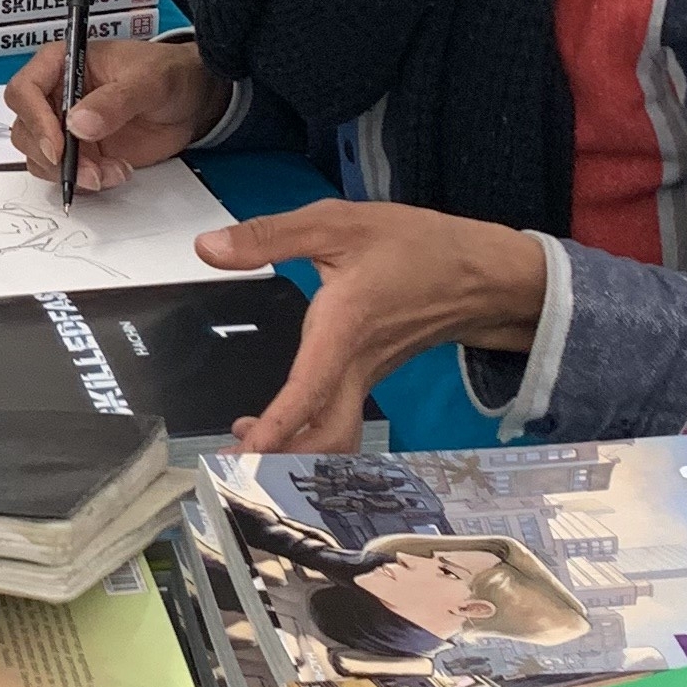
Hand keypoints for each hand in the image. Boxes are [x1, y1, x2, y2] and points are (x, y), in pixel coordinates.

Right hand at [4, 31, 224, 195]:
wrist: (193, 100)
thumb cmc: (169, 74)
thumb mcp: (148, 80)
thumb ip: (116, 100)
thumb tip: (79, 124)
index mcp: (62, 63)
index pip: (24, 90)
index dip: (34, 120)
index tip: (58, 146)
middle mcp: (56, 96)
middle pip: (25, 130)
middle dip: (53, 157)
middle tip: (89, 170)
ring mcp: (66, 127)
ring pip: (41, 158)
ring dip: (71, 173)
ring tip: (112, 172)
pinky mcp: (81, 152)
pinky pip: (65, 174)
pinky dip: (86, 181)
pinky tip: (117, 172)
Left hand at [205, 200, 550, 453]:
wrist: (479, 273)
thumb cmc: (414, 246)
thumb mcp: (338, 223)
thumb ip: (270, 236)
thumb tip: (207, 248)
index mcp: (344, 329)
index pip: (309, 391)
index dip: (277, 427)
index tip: (244, 451)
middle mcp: (356, 366)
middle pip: (328, 438)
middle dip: (284, 461)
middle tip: (235, 463)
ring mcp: (367, 377)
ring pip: (335, 434)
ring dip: (295, 450)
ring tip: (249, 444)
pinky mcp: (371, 376)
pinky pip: (341, 417)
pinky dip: (310, 431)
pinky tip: (281, 422)